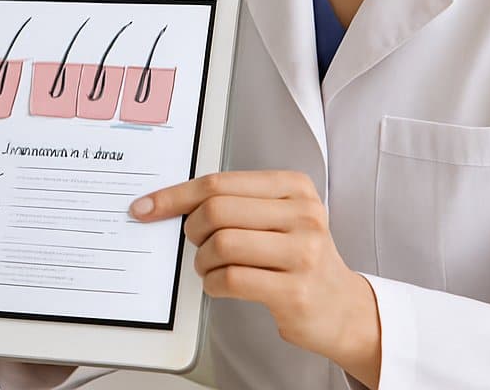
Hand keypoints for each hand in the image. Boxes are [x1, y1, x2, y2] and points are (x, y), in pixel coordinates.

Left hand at [132, 170, 380, 385]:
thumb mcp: (279, 217)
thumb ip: (236, 203)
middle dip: (192, 229)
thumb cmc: (299, 258)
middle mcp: (303, 214)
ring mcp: (303, 253)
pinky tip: (220, 284)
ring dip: (203, 260)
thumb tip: (170, 202)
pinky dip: (213, 283)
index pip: (220, 182)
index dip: (175, 196)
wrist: (343, 308)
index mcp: (294, 187)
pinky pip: (231, 279)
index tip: (146, 207)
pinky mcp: (295, 291)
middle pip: (217, 210)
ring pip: (222, 244)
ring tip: (210, 267)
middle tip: (195, 243)